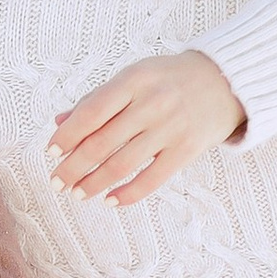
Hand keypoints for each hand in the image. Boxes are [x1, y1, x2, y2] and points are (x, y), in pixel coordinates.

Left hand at [47, 48, 243, 206]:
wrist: (225, 80)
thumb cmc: (169, 79)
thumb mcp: (134, 77)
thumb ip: (97, 98)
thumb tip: (59, 122)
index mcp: (133, 80)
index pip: (91, 112)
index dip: (67, 136)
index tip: (51, 152)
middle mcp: (151, 104)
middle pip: (101, 143)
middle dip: (73, 167)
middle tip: (57, 181)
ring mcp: (170, 128)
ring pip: (122, 164)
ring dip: (94, 184)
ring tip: (78, 193)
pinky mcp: (187, 150)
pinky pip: (151, 179)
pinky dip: (127, 194)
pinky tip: (109, 200)